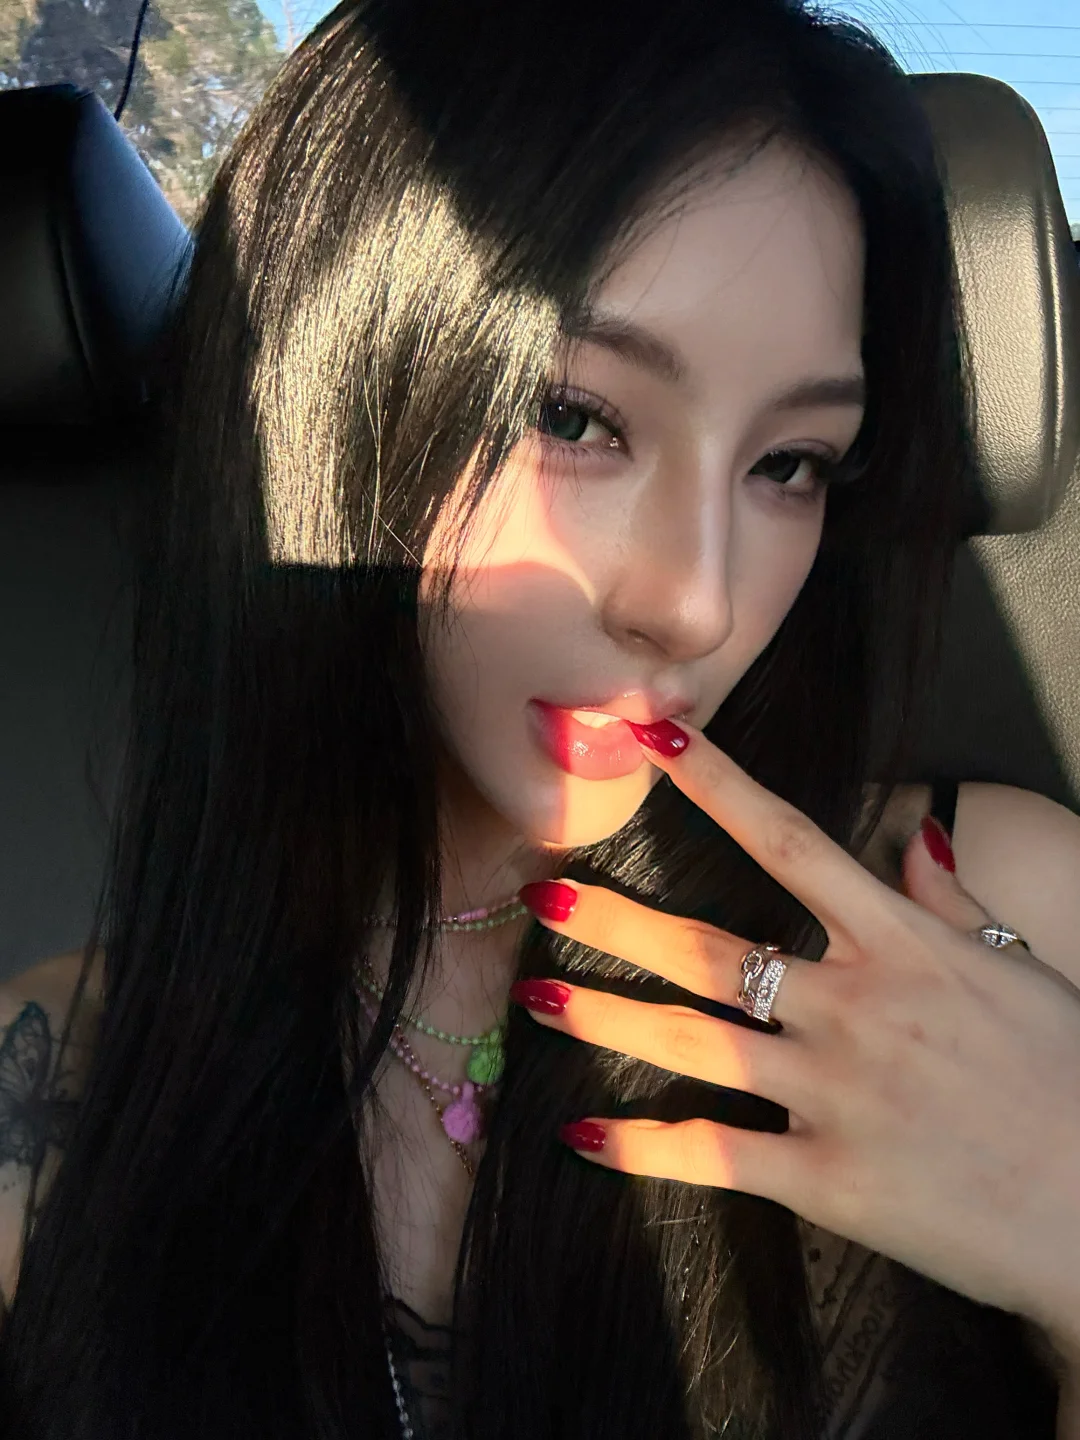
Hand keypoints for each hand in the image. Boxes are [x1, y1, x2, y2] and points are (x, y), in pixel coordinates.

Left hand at [511, 720, 1079, 1352]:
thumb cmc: (1072, 1074)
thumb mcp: (1018, 965)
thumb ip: (949, 899)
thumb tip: (914, 834)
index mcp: (902, 943)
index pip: (790, 841)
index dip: (715, 785)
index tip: (654, 739)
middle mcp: (856, 1006)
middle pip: (707, 948)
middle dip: (617, 920)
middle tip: (542, 895)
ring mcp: (835, 1093)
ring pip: (691, 1042)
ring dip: (604, 1017)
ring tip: (536, 999)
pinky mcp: (829, 1179)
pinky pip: (714, 1153)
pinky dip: (642, 1147)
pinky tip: (584, 1137)